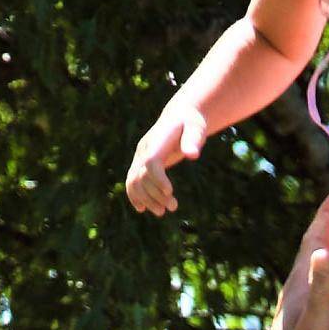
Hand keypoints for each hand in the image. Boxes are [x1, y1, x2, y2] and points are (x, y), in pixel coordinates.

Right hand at [126, 95, 208, 215]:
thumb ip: (193, 140)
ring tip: (162, 212)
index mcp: (157, 140)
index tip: (170, 191)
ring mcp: (140, 156)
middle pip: (142, 175)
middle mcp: (144, 149)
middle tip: (173, 207)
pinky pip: (132, 180)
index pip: (151, 162)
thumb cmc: (191, 123)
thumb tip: (192, 155)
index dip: (157, 178)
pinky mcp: (140, 163)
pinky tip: (142, 209)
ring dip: (146, 199)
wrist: (180, 117)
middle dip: (155, 194)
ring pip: (134, 181)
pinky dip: (134, 195)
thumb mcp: (197, 129)